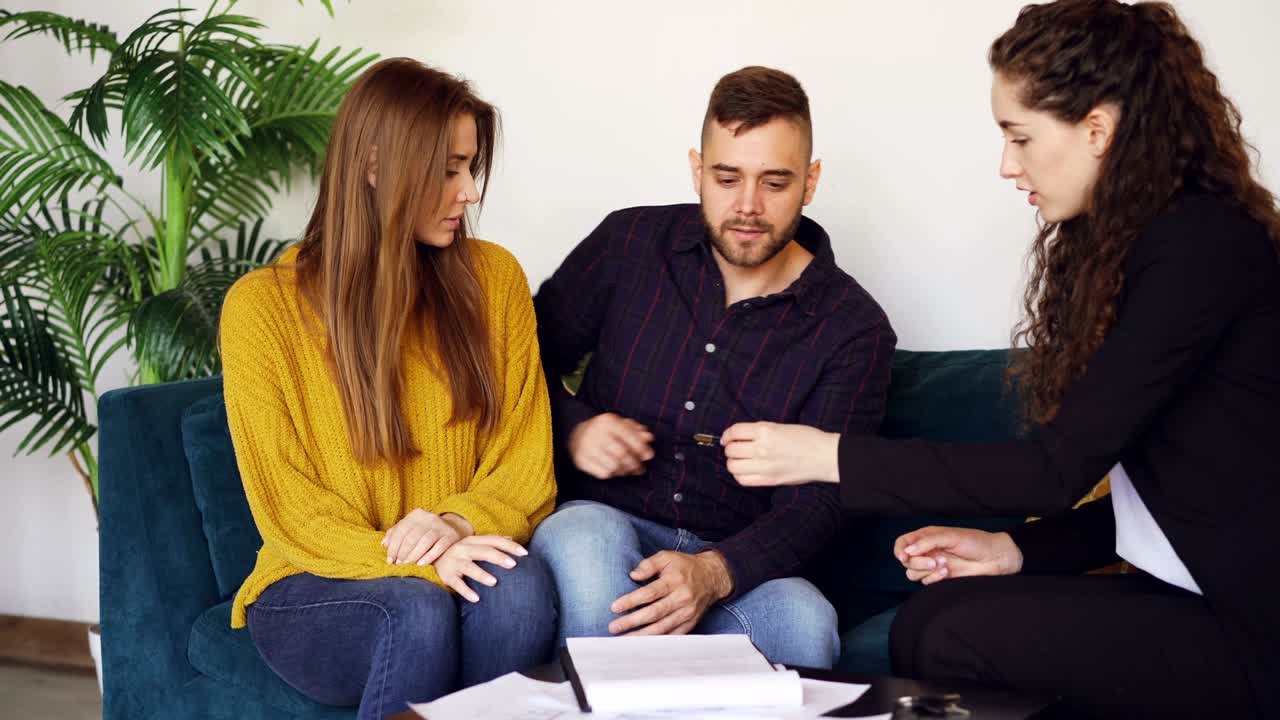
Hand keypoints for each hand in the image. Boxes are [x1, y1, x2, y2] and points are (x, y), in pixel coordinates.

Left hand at [381, 509, 470, 565]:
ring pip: (425, 541)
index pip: (401, 530)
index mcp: (417, 514)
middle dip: (403, 552)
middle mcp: (429, 517)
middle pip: (412, 536)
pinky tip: (421, 564)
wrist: (453, 529)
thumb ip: (396, 534)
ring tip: (407, 564)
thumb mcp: (411, 529)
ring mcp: (441, 526)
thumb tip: (384, 544)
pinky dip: (429, 556)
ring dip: (414, 555)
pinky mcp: (451, 536)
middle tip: (398, 564)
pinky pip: (439, 547)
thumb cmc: (425, 532)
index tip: (389, 560)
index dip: (393, 546)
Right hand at [435, 535, 528, 602]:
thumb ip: (491, 542)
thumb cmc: (460, 552)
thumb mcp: (473, 544)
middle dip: (498, 557)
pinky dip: (466, 591)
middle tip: (513, 564)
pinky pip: (457, 584)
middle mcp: (463, 549)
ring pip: (469, 567)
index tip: (524, 553)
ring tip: (494, 582)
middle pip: (483, 551)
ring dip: (481, 574)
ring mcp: (455, 562)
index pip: (494, 541)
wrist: (431, 555)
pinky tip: (476, 599)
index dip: (509, 546)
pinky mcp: (447, 576)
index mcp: (473, 541)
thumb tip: (512, 539)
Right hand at [569, 412, 654, 478]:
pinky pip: (603, 474)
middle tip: (640, 468)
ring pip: (613, 466)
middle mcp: (595, 432)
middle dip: (634, 463)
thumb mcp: (620, 425)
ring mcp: (586, 447)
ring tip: (628, 470)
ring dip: (625, 471)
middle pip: (621, 453)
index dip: (641, 447)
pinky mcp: (581, 460)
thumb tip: (649, 438)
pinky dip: (613, 474)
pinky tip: (615, 471)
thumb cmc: (605, 431)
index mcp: (607, 421)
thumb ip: (636, 430)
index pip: (628, 435)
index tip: (649, 455)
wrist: (577, 436)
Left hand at [608, 550, 733, 635]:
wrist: (712, 577)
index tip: (614, 607)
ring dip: (641, 635)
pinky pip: (673, 635)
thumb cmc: (685, 566)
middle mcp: (682, 598)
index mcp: (675, 581)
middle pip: (654, 613)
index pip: (650, 593)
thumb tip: (633, 575)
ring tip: (624, 640)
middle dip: (632, 621)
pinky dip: (658, 641)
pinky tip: (643, 644)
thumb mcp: (667, 557)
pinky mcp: (690, 623)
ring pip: (662, 628)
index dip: (631, 601)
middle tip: (614, 627)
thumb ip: (649, 564)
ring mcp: (687, 613)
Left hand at [721, 422, 839, 486]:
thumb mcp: (781, 427)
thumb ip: (760, 432)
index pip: (734, 431)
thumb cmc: (806, 438)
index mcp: (765, 430)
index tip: (727, 438)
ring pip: (733, 466)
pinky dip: (740, 476)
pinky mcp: (770, 480)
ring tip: (741, 461)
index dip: (727, 435)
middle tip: (736, 449)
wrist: (824, 455)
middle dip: (730, 449)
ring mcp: (765, 466)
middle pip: (731, 450)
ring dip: (734, 462)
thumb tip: (739, 437)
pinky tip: (746, 471)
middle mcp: (762, 448)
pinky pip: (743, 480)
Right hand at [894, 526, 1023, 584]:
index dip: (899, 550)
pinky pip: (926, 582)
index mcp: (926, 537)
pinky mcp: (940, 578)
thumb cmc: (976, 542)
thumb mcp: (950, 536)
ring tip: (943, 565)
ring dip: (926, 571)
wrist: (995, 558)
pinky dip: (934, 578)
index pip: (903, 543)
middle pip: (907, 561)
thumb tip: (906, 552)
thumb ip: (926, 542)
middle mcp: (927, 551)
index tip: (904, 557)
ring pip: (913, 573)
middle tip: (935, 560)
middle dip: (918, 562)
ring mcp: (933, 565)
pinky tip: (947, 572)